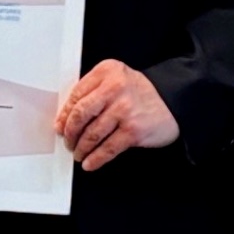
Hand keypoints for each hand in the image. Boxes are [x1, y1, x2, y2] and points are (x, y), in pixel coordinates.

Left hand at [57, 59, 179, 169]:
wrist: (174, 101)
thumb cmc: (142, 92)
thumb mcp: (118, 78)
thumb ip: (95, 90)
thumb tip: (68, 116)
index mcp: (107, 71)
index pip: (76, 94)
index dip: (64, 114)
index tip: (60, 125)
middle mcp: (115, 88)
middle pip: (81, 114)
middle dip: (70, 132)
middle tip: (68, 141)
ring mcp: (124, 110)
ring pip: (91, 134)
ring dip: (81, 148)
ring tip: (79, 153)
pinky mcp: (133, 131)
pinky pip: (107, 148)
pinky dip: (95, 159)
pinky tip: (90, 162)